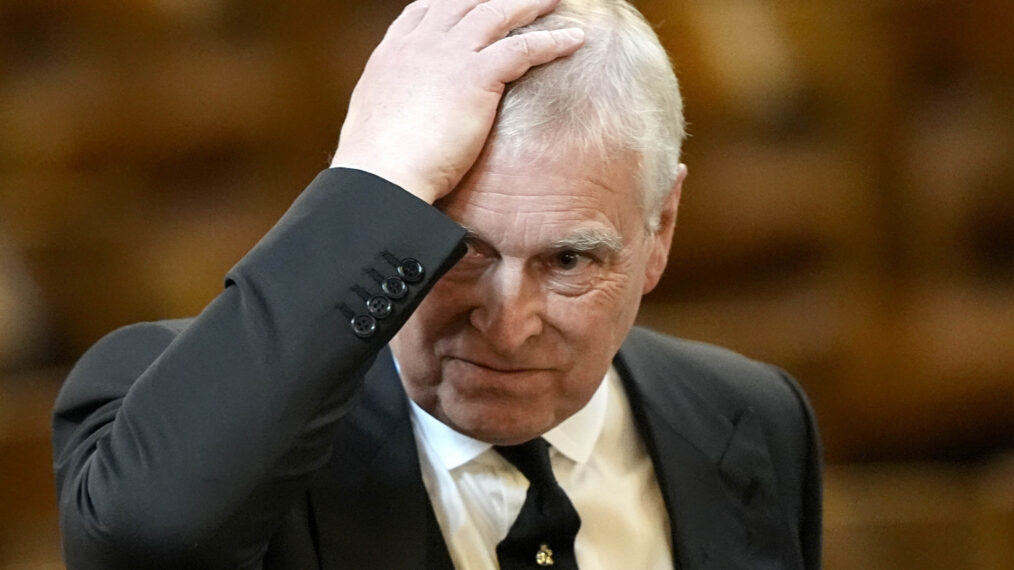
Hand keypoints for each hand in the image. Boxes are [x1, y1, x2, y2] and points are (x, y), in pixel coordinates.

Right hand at [330, 0, 584, 202]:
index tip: (467, 4)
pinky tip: (574, 40)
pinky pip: (522, 47)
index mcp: (392, 54)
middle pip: (464, 2)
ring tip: (554, 0)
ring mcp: (448, 54)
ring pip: (496, 12)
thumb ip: (395, 108)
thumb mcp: (376, 123)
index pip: (423, 11)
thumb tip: (400, 122)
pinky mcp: (475, 75)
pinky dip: (552, 41)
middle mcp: (420, 44)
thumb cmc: (377, 166)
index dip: (449, 4)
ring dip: (529, 3)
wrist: (380, 176)